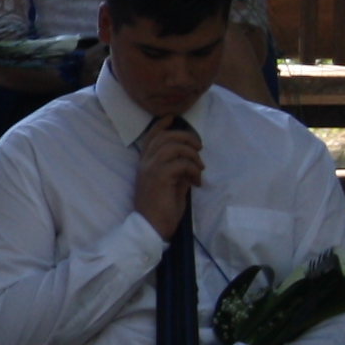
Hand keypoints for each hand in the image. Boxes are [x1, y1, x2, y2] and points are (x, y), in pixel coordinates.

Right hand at [131, 112, 205, 233]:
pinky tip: (196, 181)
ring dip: (191, 153)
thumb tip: (191, 165)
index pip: (151, 137)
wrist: (151, 228)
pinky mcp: (160, 177)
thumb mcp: (171, 187)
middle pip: (164, 137)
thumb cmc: (161, 210)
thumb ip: (178, 172)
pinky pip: (180, 163)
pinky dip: (192, 169)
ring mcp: (151, 169)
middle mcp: (146, 163)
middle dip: (185, 136)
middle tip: (199, 147)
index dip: (161, 125)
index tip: (173, 116)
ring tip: (199, 166)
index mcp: (145, 164)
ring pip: (173, 146)